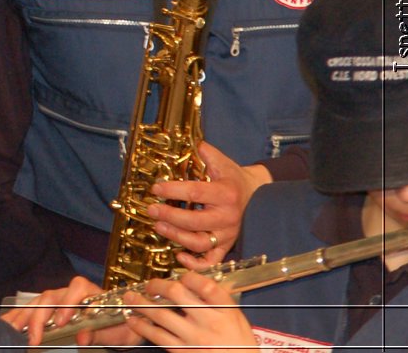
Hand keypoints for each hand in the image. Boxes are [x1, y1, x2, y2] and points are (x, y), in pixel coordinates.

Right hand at [1, 276, 137, 347]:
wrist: (120, 326)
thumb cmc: (118, 327)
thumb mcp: (115, 333)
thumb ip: (99, 333)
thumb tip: (81, 337)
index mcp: (89, 292)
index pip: (77, 289)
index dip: (68, 303)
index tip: (62, 323)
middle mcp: (69, 292)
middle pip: (50, 297)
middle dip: (39, 318)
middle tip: (35, 339)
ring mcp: (56, 299)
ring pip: (37, 302)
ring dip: (23, 317)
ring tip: (12, 330)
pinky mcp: (47, 308)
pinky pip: (31, 309)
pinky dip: (19, 316)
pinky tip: (8, 324)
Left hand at [122, 271, 257, 352]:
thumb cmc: (239, 344)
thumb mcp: (237, 318)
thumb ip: (217, 300)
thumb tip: (193, 282)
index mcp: (226, 310)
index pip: (204, 284)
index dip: (188, 276)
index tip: (180, 276)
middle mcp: (209, 321)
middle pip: (177, 294)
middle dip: (157, 285)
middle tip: (149, 284)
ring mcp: (194, 337)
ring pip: (161, 315)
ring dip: (141, 303)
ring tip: (130, 297)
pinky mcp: (182, 351)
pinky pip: (158, 336)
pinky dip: (142, 326)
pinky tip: (134, 320)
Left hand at [148, 143, 270, 268]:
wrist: (255, 195)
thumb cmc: (232, 178)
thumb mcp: (222, 162)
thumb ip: (206, 153)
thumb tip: (191, 143)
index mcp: (225, 194)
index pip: (195, 193)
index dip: (173, 191)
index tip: (155, 188)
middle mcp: (227, 217)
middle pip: (195, 221)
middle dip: (169, 216)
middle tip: (151, 210)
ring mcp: (227, 234)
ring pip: (200, 242)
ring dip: (176, 237)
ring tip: (159, 227)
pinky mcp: (227, 246)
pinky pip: (212, 261)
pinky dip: (195, 263)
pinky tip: (179, 256)